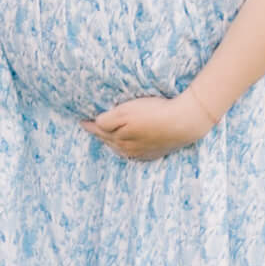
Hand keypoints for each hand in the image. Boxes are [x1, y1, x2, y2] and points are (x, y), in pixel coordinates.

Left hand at [83, 88, 215, 160]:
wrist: (183, 122)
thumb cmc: (153, 113)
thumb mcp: (125, 112)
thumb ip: (107, 120)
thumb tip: (97, 124)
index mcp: (117, 138)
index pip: (98, 130)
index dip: (89, 125)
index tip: (81, 121)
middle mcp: (127, 149)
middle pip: (109, 141)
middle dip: (99, 134)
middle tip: (92, 128)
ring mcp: (142, 153)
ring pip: (121, 149)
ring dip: (113, 142)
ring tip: (108, 136)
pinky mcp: (155, 153)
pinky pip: (135, 153)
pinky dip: (128, 148)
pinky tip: (129, 146)